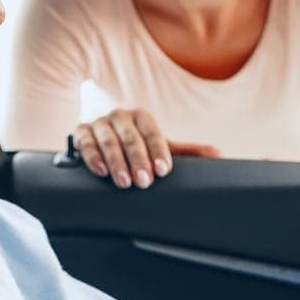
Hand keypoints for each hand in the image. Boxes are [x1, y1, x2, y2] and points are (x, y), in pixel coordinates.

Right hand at [73, 108, 221, 188]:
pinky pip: (86, 144)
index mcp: (142, 117)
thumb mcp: (160, 147)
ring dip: (117, 162)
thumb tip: (218, 155)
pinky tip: (101, 172)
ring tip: (124, 182)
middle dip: (138, 161)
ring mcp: (100, 123)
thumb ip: (186, 152)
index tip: (163, 170)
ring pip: (108, 141)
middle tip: (144, 182)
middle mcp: (120, 116)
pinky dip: (93, 157)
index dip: (158, 151)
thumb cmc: (136, 145)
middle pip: (131, 138)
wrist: (103, 139)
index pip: (152, 132)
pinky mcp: (81, 133)